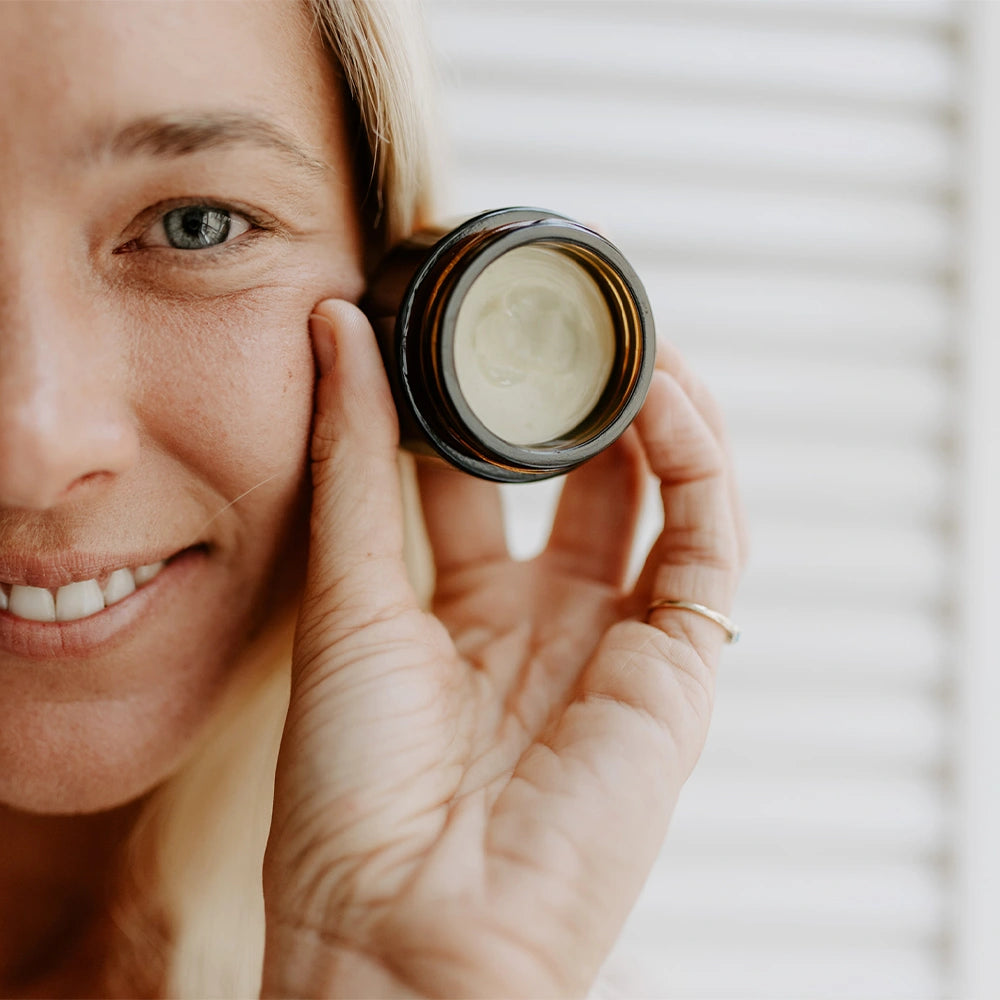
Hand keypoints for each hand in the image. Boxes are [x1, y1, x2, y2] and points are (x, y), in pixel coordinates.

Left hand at [261, 300, 744, 997]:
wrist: (410, 933)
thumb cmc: (357, 795)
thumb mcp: (351, 596)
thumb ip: (354, 460)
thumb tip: (333, 330)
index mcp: (462, 617)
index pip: (487, 486)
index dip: (487, 410)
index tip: (475, 332)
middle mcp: (545, 626)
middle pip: (583, 487)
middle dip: (580, 405)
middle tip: (562, 321)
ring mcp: (616, 646)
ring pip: (664, 503)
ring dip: (654, 417)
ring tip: (625, 337)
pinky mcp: (679, 670)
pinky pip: (709, 544)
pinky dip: (699, 464)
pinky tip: (662, 396)